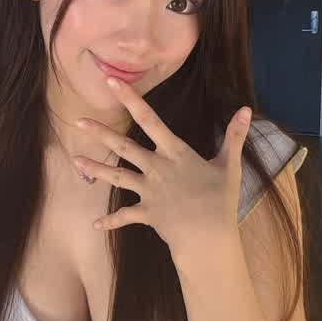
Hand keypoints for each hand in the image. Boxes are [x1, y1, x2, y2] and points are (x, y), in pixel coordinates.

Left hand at [72, 76, 251, 258]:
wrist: (208, 236)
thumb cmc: (220, 200)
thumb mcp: (229, 165)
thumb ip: (234, 137)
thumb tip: (247, 109)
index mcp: (174, 153)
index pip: (149, 120)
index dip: (130, 99)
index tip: (111, 83)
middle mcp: (155, 168)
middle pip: (123, 147)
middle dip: (100, 133)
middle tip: (79, 121)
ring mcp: (148, 191)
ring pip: (116, 177)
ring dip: (96, 169)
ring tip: (75, 161)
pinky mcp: (145, 213)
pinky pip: (125, 216)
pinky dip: (111, 220)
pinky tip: (95, 223)